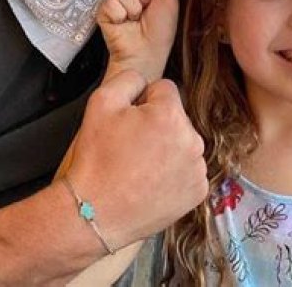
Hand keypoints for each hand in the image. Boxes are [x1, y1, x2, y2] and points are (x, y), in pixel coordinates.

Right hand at [65, 70, 206, 249]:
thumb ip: (129, 78)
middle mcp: (192, 140)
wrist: (94, 213)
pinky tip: (151, 181)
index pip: (164, 89)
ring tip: (140, 166)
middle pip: (176, 116)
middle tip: (132, 145)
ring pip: (182, 142)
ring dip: (167, 147)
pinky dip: (174, 172)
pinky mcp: (197, 192)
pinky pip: (188, 169)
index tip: (130, 120)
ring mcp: (197, 169)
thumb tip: (145, 81)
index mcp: (171, 115)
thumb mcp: (101, 101)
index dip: (143, 101)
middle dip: (157, 124)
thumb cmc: (97, 159)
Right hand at [97, 0, 177, 82]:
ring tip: (135, 19)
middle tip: (144, 9)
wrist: (147, 54)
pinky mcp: (102, 12)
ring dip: (132, 8)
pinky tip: (123, 24)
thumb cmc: (160, 32)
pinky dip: (120, 16)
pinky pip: (110, 4)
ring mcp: (114, 0)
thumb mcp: (169, 0)